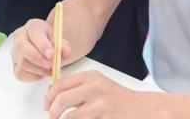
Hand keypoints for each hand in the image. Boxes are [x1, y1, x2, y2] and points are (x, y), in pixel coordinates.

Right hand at [10, 19, 71, 81]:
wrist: (45, 50)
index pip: (34, 32)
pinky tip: (41, 75)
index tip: (51, 54)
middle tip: (50, 65)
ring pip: (21, 62)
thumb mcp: (60, 42)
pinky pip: (19, 73)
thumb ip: (64, 47)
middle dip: (37, 57)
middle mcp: (19, 37)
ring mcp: (15, 52)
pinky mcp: (14, 65)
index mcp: (32, 26)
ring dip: (37, 69)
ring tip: (50, 71)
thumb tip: (66, 53)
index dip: (42, 44)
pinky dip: (32, 77)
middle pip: (21, 46)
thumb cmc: (52, 44)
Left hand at [44, 70, 158, 118]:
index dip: (48, 97)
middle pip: (61, 100)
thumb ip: (78, 87)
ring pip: (69, 117)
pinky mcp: (104, 118)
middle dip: (52, 112)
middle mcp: (95, 88)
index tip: (46, 105)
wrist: (143, 109)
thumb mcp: (99, 85)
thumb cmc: (118, 98)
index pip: (60, 84)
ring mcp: (100, 105)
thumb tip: (52, 94)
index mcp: (91, 76)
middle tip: (51, 117)